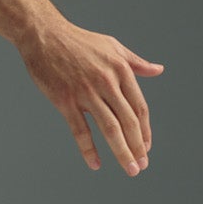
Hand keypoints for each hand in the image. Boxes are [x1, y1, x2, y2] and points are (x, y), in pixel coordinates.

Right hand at [19, 19, 162, 175]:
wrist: (44, 35)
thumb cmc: (79, 41)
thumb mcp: (112, 46)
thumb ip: (136, 62)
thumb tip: (158, 70)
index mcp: (120, 70)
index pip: (139, 107)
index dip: (145, 130)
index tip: (146, 147)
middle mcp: (106, 81)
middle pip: (128, 121)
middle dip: (138, 147)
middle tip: (141, 166)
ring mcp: (85, 92)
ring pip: (110, 128)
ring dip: (122, 152)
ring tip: (130, 169)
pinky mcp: (65, 100)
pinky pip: (80, 130)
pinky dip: (89, 149)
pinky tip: (96, 164)